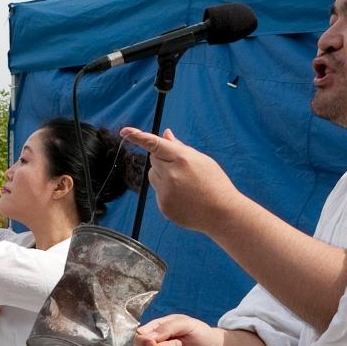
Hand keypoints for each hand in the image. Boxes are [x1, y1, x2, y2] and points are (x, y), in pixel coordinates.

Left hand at [119, 127, 241, 231]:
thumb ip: (180, 147)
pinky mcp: (163, 206)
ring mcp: (166, 192)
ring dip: (162, 175)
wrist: (222, 213)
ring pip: (153, 176)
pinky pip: (157, 192)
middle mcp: (171, 175)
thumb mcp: (202, 160)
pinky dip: (166, 192)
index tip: (124, 132)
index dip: (138, 136)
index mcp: (182, 159)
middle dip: (162, 159)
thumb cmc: (215, 183)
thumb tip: (165, 134)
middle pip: (153, 159)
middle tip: (181, 168)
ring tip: (184, 184)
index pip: (155, 144)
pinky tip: (183, 197)